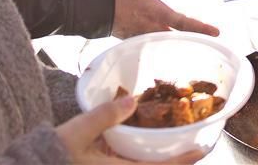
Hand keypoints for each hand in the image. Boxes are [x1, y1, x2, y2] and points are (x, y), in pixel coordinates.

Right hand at [57, 95, 203, 163]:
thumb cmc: (53, 153)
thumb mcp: (79, 130)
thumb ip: (106, 115)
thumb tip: (132, 99)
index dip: (185, 159)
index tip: (203, 147)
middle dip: (177, 160)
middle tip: (194, 142)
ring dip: (161, 160)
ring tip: (175, 142)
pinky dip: (145, 159)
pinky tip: (145, 147)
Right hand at [111, 0, 219, 38]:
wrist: (89, 4)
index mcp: (156, 11)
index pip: (183, 23)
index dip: (200, 28)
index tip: (216, 32)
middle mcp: (150, 27)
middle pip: (177, 38)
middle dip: (193, 40)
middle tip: (207, 40)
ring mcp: (141, 36)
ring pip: (164, 44)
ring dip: (178, 43)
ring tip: (192, 43)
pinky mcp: (131, 40)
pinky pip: (151, 44)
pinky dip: (161, 44)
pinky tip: (166, 42)